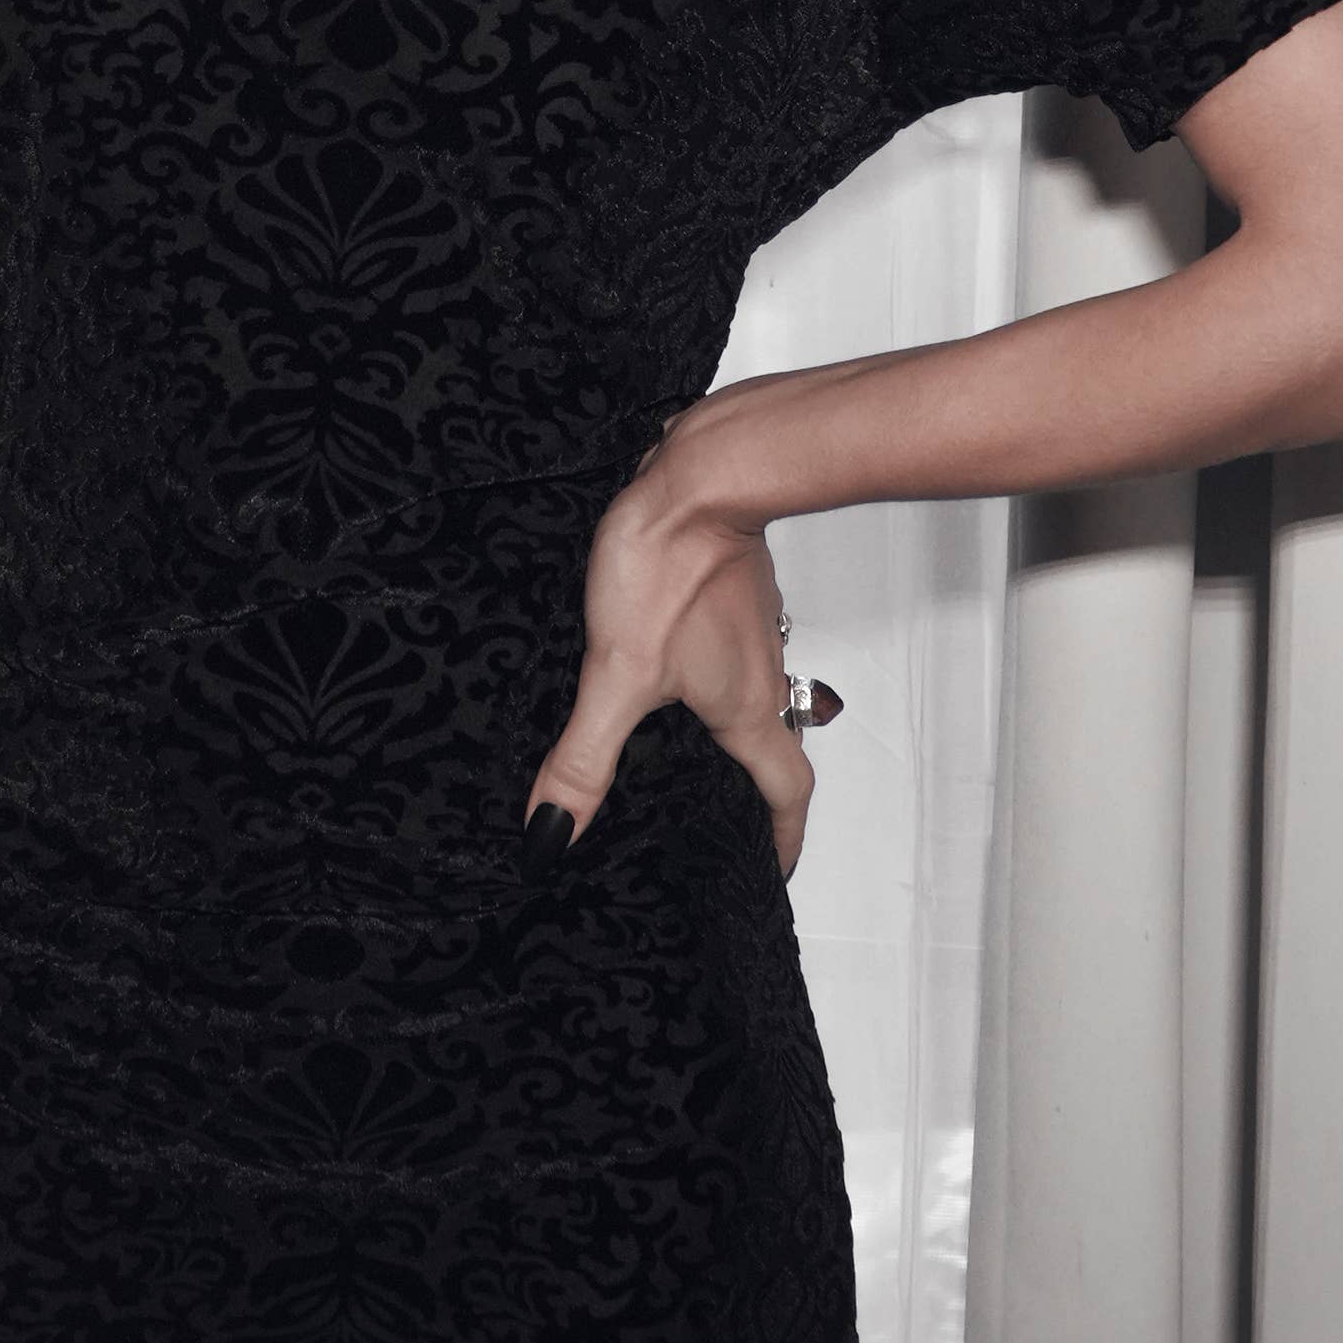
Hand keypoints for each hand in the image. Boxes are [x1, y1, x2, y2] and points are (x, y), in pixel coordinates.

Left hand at [520, 405, 817, 880]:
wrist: (700, 475)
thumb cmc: (671, 567)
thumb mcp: (616, 673)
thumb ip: (586, 756)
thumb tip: (555, 833)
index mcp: (746, 708)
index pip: (787, 789)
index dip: (784, 835)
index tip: (775, 866)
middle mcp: (762, 672)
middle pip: (774, 747)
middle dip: (755, 791)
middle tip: (727, 821)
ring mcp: (750, 629)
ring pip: (753, 696)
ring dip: (732, 732)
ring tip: (687, 754)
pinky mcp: (730, 592)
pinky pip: (733, 652)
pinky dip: (712, 677)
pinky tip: (664, 668)